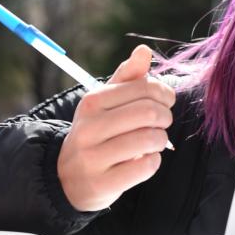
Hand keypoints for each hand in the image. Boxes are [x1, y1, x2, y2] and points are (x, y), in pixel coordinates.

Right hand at [57, 45, 175, 211]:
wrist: (68, 177)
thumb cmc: (97, 132)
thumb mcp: (105, 102)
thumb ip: (128, 77)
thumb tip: (144, 50)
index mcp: (92, 102)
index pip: (145, 87)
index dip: (165, 94)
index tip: (166, 101)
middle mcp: (89, 128)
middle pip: (150, 113)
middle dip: (166, 117)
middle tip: (163, 122)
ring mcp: (94, 158)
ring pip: (151, 140)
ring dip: (161, 140)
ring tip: (153, 141)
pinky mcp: (103, 183)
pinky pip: (146, 167)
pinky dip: (153, 162)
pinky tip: (144, 160)